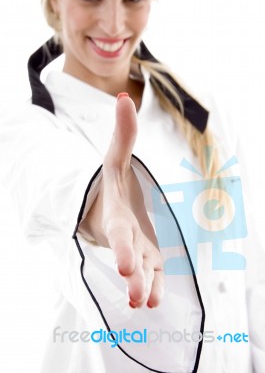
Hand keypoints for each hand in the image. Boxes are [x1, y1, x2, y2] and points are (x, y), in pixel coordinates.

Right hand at [81, 93, 163, 308]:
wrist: (107, 206)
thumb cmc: (112, 184)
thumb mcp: (117, 158)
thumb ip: (123, 133)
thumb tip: (123, 97)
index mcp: (117, 214)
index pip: (119, 232)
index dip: (122, 247)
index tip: (125, 266)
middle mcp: (125, 235)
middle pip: (129, 255)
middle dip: (133, 273)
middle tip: (135, 294)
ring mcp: (137, 248)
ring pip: (142, 270)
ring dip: (144, 285)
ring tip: (144, 303)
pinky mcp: (148, 255)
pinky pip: (153, 272)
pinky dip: (155, 284)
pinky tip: (157, 300)